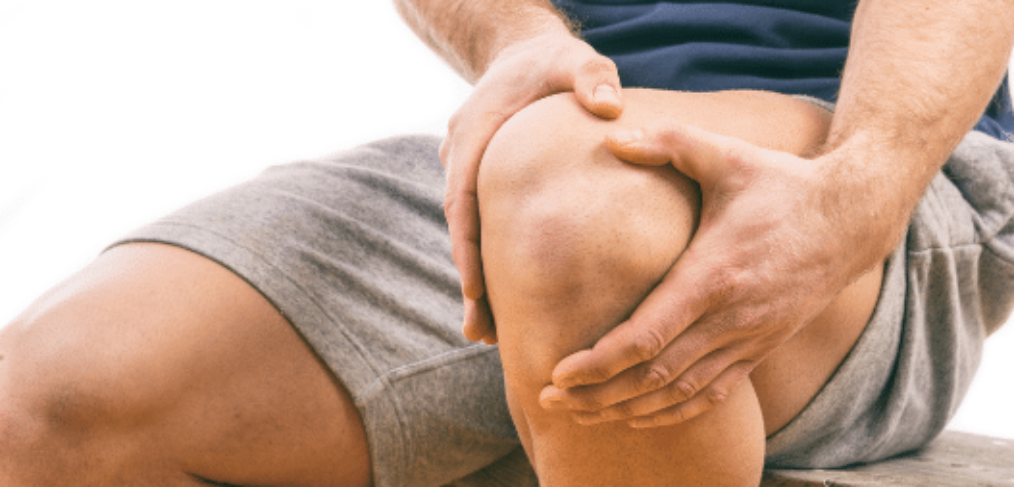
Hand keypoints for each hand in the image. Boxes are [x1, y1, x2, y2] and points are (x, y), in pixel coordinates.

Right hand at [442, 32, 623, 343]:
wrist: (522, 53)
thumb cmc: (551, 62)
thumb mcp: (576, 61)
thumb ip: (591, 76)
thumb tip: (610, 107)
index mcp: (475, 133)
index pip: (463, 196)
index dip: (468, 244)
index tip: (475, 288)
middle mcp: (462, 156)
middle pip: (461, 229)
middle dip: (470, 282)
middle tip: (482, 333)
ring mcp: (468, 172)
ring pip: (469, 234)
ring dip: (478, 281)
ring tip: (489, 334)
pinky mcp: (484, 184)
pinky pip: (483, 227)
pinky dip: (490, 262)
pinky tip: (506, 301)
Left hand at [539, 119, 887, 426]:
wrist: (852, 218)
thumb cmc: (782, 184)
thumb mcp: (727, 154)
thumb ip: (669, 141)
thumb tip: (612, 136)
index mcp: (714, 275)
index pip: (647, 336)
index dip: (599, 362)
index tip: (557, 373)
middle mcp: (732, 319)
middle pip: (654, 376)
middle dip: (598, 394)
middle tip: (549, 401)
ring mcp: (748, 340)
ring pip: (679, 394)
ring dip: (627, 409)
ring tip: (581, 415)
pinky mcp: (759, 349)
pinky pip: (711, 395)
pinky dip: (671, 412)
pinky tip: (638, 415)